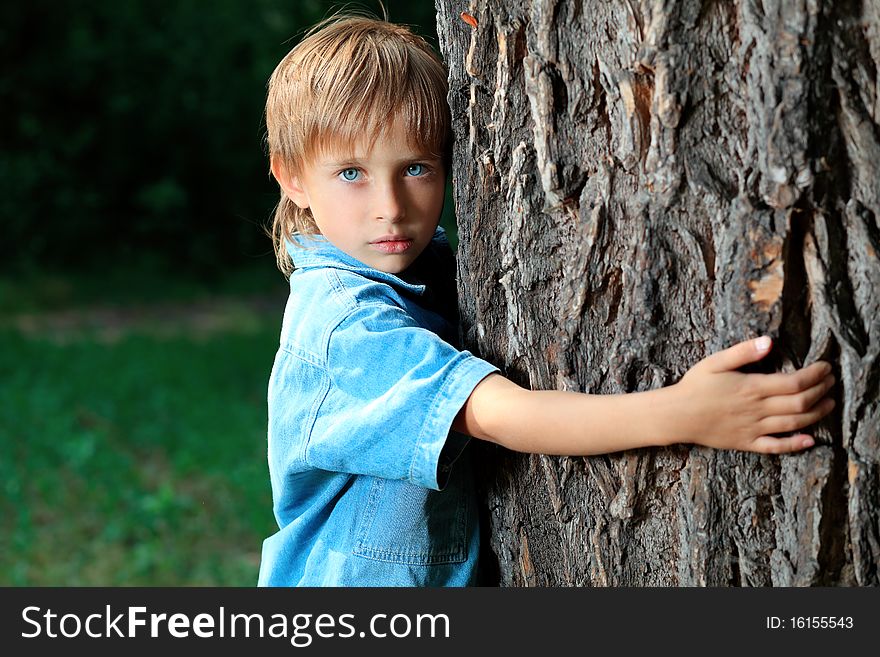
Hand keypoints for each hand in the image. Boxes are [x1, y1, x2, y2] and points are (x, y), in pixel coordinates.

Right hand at [672, 336, 834, 453]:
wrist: (677, 415)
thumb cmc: (694, 386)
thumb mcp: (715, 362)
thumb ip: (743, 352)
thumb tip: (769, 342)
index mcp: (751, 387)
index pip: (794, 382)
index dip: (815, 375)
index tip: (825, 367)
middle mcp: (757, 409)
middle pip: (800, 403)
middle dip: (821, 391)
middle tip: (831, 383)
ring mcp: (754, 428)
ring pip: (794, 423)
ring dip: (816, 413)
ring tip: (829, 404)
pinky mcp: (747, 442)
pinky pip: (776, 447)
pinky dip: (796, 444)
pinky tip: (810, 440)